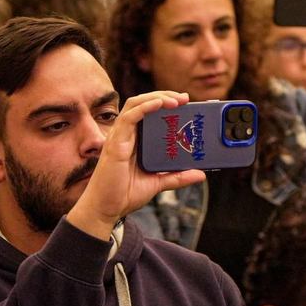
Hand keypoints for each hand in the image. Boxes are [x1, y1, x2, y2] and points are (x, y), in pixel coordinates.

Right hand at [67, 91, 206, 240]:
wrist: (106, 210)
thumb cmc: (124, 194)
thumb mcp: (157, 183)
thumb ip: (177, 177)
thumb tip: (200, 174)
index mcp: (135, 140)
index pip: (149, 112)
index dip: (166, 103)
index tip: (186, 103)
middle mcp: (127, 134)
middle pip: (143, 103)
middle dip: (164, 96)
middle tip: (185, 98)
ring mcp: (120, 137)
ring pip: (135, 104)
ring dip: (156, 98)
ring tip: (176, 100)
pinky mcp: (116, 143)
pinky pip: (128, 118)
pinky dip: (144, 108)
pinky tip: (158, 104)